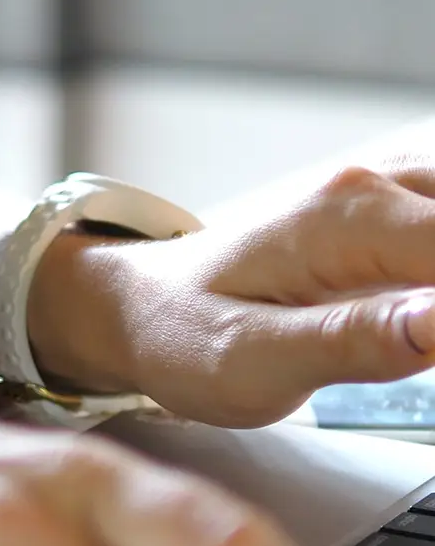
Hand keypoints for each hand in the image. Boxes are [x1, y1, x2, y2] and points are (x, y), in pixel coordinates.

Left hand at [30, 159, 434, 426]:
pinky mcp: (399, 205)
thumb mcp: (251, 362)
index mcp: (348, 218)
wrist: (139, 305)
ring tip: (421, 340)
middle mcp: (378, 183)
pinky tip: (424, 310)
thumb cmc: (181, 336)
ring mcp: (391, 185)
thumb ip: (353, 344)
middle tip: (424, 355)